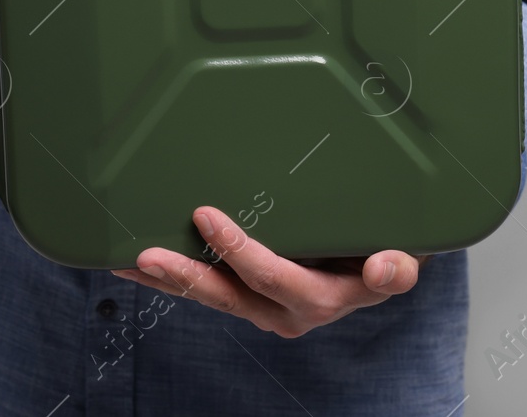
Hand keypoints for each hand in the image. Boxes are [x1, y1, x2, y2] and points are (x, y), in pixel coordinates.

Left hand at [110, 206, 429, 338]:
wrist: (381, 270)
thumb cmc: (385, 254)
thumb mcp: (401, 260)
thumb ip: (395, 269)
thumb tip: (388, 266)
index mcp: (319, 298)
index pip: (270, 276)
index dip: (237, 249)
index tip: (206, 216)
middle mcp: (284, 311)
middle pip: (227, 295)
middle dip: (184, 275)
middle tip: (145, 255)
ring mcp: (262, 307)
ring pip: (209, 296)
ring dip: (167, 279)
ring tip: (125, 261)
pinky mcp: (247, 297)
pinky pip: (207, 289)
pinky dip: (173, 278)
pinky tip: (140, 264)